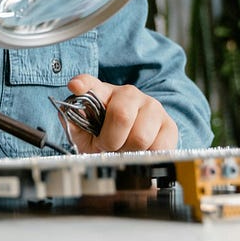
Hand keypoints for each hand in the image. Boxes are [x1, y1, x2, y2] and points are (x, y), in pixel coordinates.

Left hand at [64, 74, 178, 153]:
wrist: (133, 150)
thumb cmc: (107, 138)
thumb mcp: (86, 136)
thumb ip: (76, 125)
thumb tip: (70, 114)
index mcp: (102, 93)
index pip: (90, 84)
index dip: (83, 84)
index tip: (75, 86)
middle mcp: (128, 94)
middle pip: (121, 116)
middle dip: (111, 140)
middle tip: (108, 147)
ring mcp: (151, 107)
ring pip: (140, 136)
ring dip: (129, 151)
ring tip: (125, 150)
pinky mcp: (168, 124)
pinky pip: (159, 146)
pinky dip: (147, 156)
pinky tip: (141, 152)